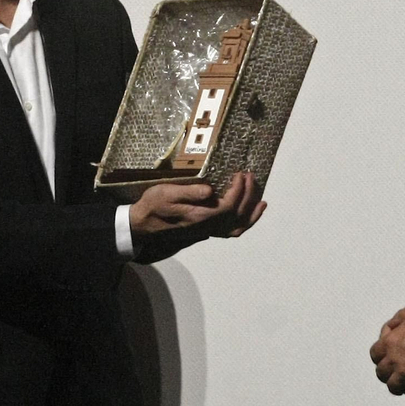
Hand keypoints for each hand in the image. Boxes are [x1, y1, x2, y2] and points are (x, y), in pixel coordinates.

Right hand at [129, 171, 266, 238]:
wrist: (144, 224)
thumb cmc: (153, 205)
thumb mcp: (166, 193)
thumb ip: (189, 192)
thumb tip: (210, 191)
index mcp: (201, 216)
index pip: (229, 205)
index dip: (239, 189)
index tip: (240, 173)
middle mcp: (208, 227)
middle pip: (238, 214)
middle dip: (248, 194)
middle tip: (249, 175)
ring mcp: (209, 231)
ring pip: (239, 226)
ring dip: (252, 212)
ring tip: (260, 197)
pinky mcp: (207, 231)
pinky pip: (232, 231)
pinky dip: (246, 223)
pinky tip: (251, 213)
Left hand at [370, 300, 404, 404]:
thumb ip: (401, 318)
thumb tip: (394, 324)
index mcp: (389, 342)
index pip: (375, 353)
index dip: (380, 355)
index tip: (387, 355)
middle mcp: (394, 360)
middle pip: (381, 372)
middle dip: (387, 372)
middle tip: (395, 372)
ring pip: (393, 386)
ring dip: (398, 386)